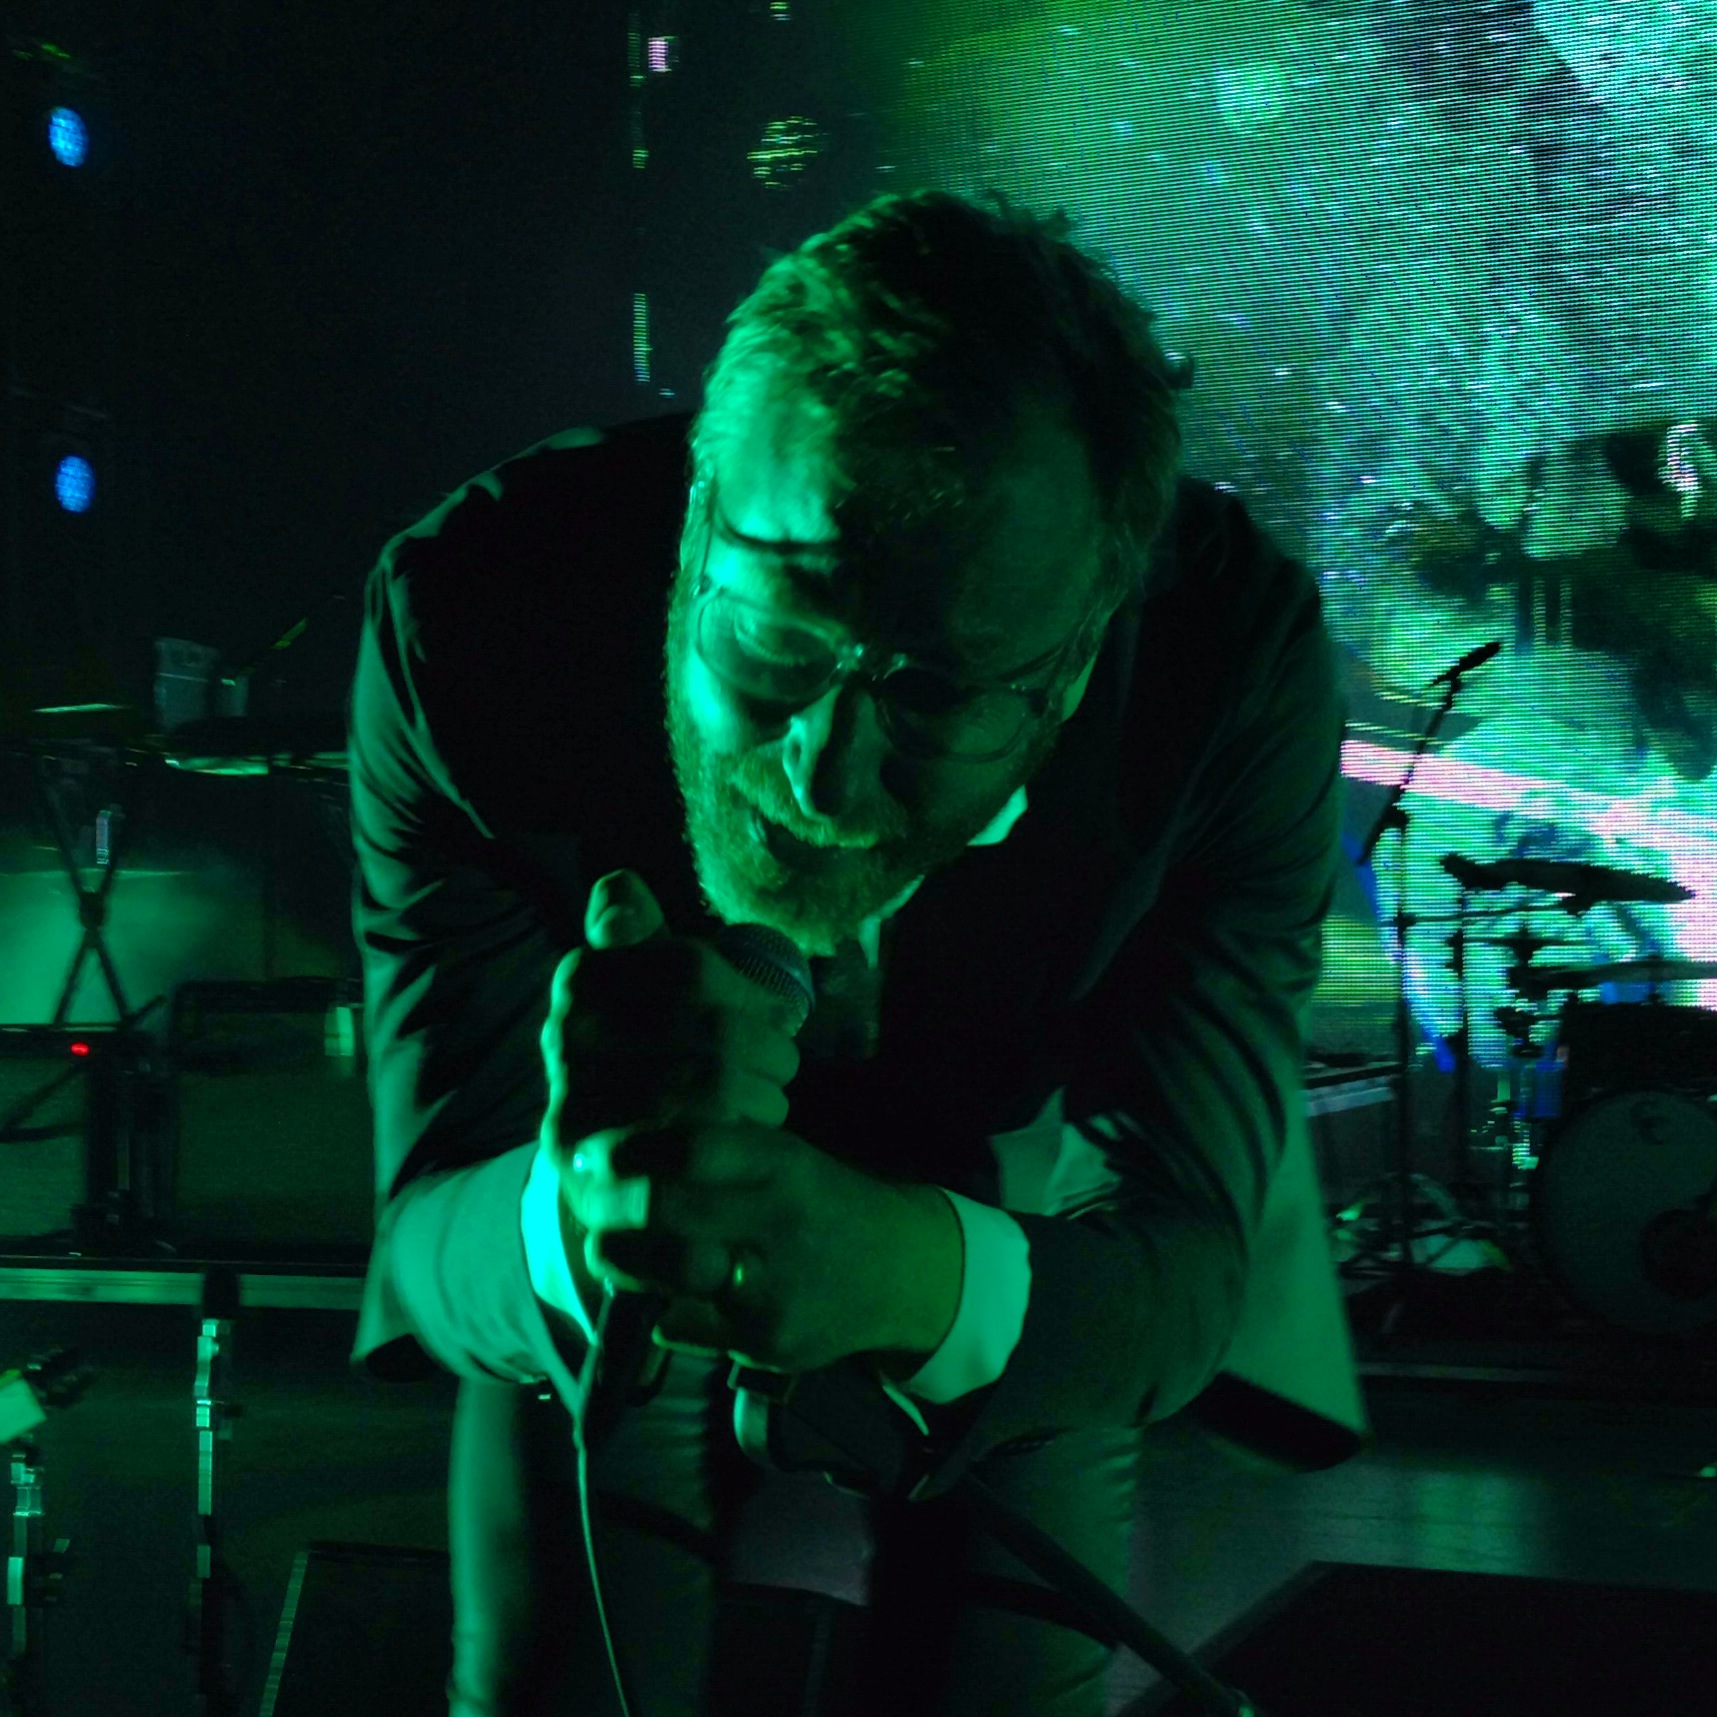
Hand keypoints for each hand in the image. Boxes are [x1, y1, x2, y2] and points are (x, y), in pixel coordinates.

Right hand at [539, 870, 800, 1319]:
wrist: (604, 1164)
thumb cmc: (647, 1053)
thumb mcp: (644, 985)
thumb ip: (638, 935)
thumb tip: (619, 887)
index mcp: (584, 981)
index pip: (691, 970)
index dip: (751, 994)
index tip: (777, 1012)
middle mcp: (566, 1041)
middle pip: (710, 1037)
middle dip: (766, 1053)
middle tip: (783, 1067)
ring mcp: (575, 1109)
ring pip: (707, 1097)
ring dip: (760, 1102)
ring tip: (771, 1105)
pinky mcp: (593, 1177)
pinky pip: (689, 1158)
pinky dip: (735, 1149)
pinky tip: (750, 1147)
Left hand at [566, 1120, 961, 1374]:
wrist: (901, 1273)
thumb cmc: (819, 1205)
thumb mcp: (783, 1161)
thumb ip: (713, 1160)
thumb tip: (611, 1160)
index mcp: (780, 1164)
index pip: (689, 1148)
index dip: (630, 1151)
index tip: (597, 1156)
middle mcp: (777, 1221)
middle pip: (665, 1209)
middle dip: (610, 1210)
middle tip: (593, 1208)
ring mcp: (772, 1288)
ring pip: (665, 1277)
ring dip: (622, 1265)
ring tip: (612, 1253)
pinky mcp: (766, 1342)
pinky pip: (681, 1326)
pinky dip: (661, 1309)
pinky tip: (668, 1295)